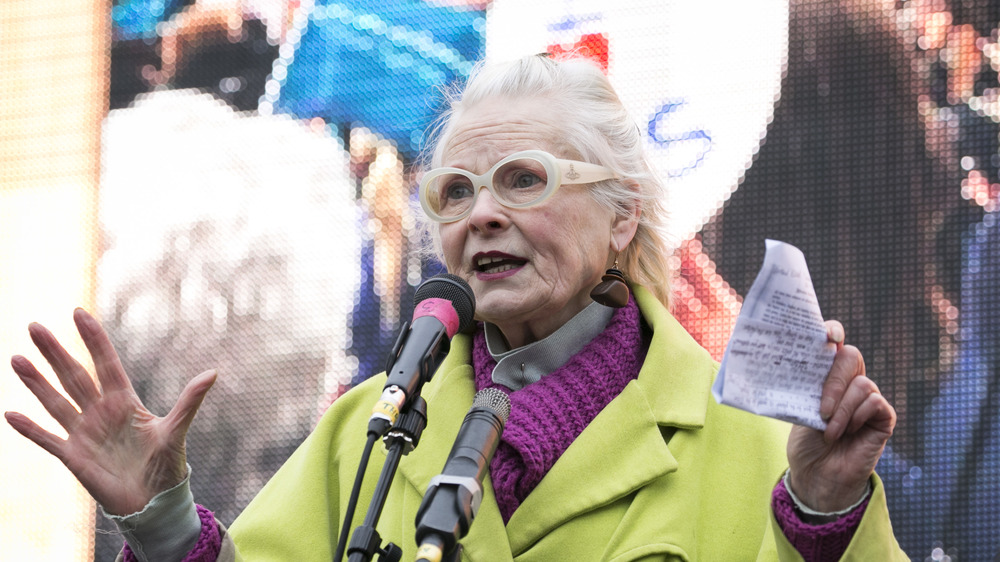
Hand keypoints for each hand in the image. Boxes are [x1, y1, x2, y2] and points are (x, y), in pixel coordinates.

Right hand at [4, 308, 215, 515]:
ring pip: (56, 401)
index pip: (105, 363)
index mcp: (125, 401)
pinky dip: (30, 428)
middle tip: (35, 327)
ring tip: (17, 359)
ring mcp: (84, 432)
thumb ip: (189, 401)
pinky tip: (11, 414)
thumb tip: (212, 373)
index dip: (93, 339)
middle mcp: (101, 412)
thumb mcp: (176, 431)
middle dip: (55, 352)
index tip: (79, 313)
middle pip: (74, 375)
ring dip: (36, 382)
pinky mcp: (73, 456)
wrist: (153, 502)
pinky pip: (47, 439)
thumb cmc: (166, 465)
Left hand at [785, 320, 895, 512]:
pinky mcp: (883, 416)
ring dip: (842, 409)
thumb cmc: (805, 443)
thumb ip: (803, 388)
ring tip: (829, 430)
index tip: (828, 335)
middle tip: (821, 407)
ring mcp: (868, 397)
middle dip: (835, 379)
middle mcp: (850, 381)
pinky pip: (875, 402)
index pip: (835, 343)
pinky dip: (857, 417)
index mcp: (826, 375)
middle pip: (851, 356)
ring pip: (862, 384)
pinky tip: (846, 432)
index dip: (833, 331)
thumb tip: (787, 363)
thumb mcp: (798, 410)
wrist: (817, 475)